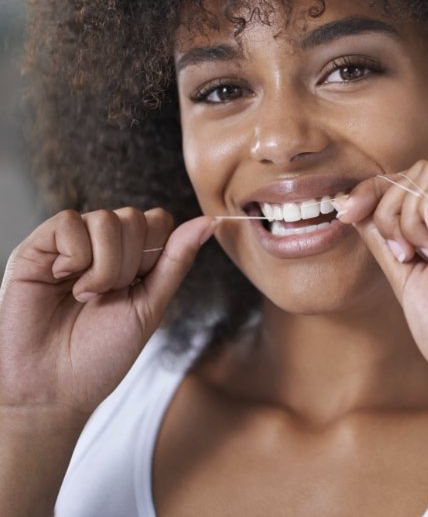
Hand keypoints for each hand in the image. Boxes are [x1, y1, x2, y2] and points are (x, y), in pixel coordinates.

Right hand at [0, 208, 213, 416]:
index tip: (136, 287)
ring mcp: (69, 243)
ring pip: (106, 219)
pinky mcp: (37, 246)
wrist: (53, 389)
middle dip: (129, 264)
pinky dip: (74, 255)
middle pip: (135, 218)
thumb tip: (209, 222)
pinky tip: (62, 280)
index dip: (155, 252)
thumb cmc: (101, 354)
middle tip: (106, 296)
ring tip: (85, 295)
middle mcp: (101, 244)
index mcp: (131, 256)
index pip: (158, 220)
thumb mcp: (150, 305)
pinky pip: (68, 222)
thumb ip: (177, 260)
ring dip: (104, 266)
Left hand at [336, 159, 427, 406]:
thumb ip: (384, 237)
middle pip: (420, 170)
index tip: (345, 212)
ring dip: (407, 213)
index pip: (411, 181)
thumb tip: (353, 204)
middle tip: (398, 251)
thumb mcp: (403, 275)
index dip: (373, 189)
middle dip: (388, 203)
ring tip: (418, 256)